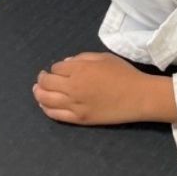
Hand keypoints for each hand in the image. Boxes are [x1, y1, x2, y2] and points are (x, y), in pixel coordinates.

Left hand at [32, 53, 176, 124]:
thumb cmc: (124, 74)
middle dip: (42, 79)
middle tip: (42, 78)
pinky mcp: (78, 118)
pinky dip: (46, 108)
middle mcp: (73, 87)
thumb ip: (83, 58)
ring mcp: (74, 104)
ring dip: (39, 93)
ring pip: (46, 99)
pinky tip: (44, 104)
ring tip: (38, 90)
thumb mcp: (104, 58)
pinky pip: (55, 114)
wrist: (138, 97)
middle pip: (47, 83)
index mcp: (80, 69)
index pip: (57, 68)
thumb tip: (66, 63)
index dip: (56, 68)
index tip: (58, 69)